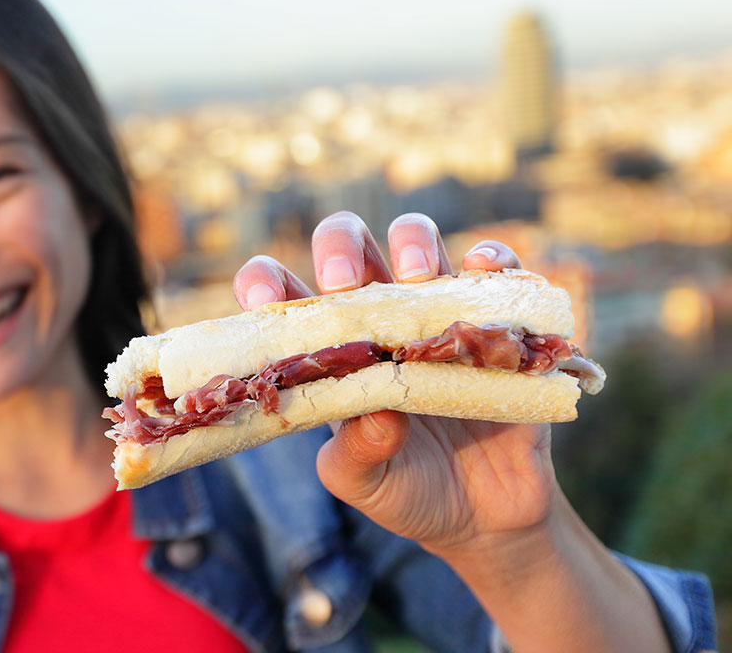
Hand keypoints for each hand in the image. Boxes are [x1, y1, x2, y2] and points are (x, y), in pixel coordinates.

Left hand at [233, 211, 552, 555]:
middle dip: (340, 247)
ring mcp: (437, 314)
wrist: (487, 518)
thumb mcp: (366, 484)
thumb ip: (357, 453)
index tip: (263, 298)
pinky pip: (496, 269)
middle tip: (343, 282)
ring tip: (414, 277)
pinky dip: (492, 258)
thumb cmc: (408, 493)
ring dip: (412, 242)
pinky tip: (481, 268)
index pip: (284, 298)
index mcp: (330, 351)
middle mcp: (378, 320)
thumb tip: (376, 414)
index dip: (266, 283)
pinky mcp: (496, 321)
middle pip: (349, 248)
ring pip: (417, 241)